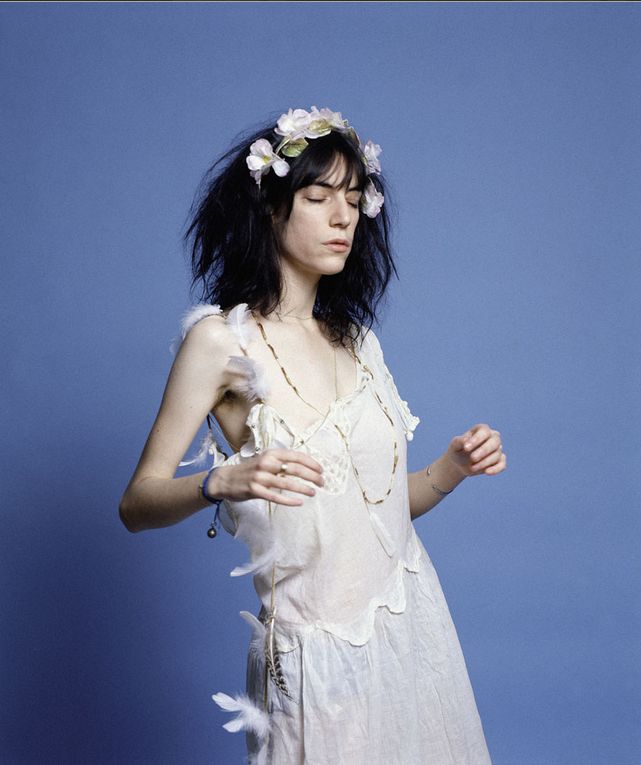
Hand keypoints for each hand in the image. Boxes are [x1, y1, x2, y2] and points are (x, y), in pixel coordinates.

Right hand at [208, 448, 323, 506]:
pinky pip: (276, 497)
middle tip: (322, 483)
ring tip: (313, 492)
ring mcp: (260, 477)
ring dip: (304, 488)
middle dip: (312, 476)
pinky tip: (299, 502)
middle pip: (296, 469)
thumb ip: (282, 461)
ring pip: (287, 483)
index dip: (312, 463)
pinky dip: (289, 500)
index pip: (297, 456)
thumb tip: (304, 466)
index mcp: (271, 453)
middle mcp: (266, 463)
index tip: (321, 470)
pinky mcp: (255, 490)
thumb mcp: (265, 459)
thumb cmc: (249, 470)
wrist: (226, 479)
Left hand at [446, 423, 505, 477]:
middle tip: (472, 458)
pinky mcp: (499, 461)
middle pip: (495, 441)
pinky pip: (502, 464)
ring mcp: (497, 449)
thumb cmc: (458, 450)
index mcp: (481, 430)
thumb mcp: (454, 446)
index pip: (484, 431)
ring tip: (472, 467)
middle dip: (484, 450)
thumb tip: (465, 440)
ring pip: (497, 454)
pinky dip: (496, 469)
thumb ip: (458, 441)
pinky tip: (487, 472)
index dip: (477, 439)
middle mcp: (492, 437)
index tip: (466, 448)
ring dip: (484, 462)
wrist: (460, 464)